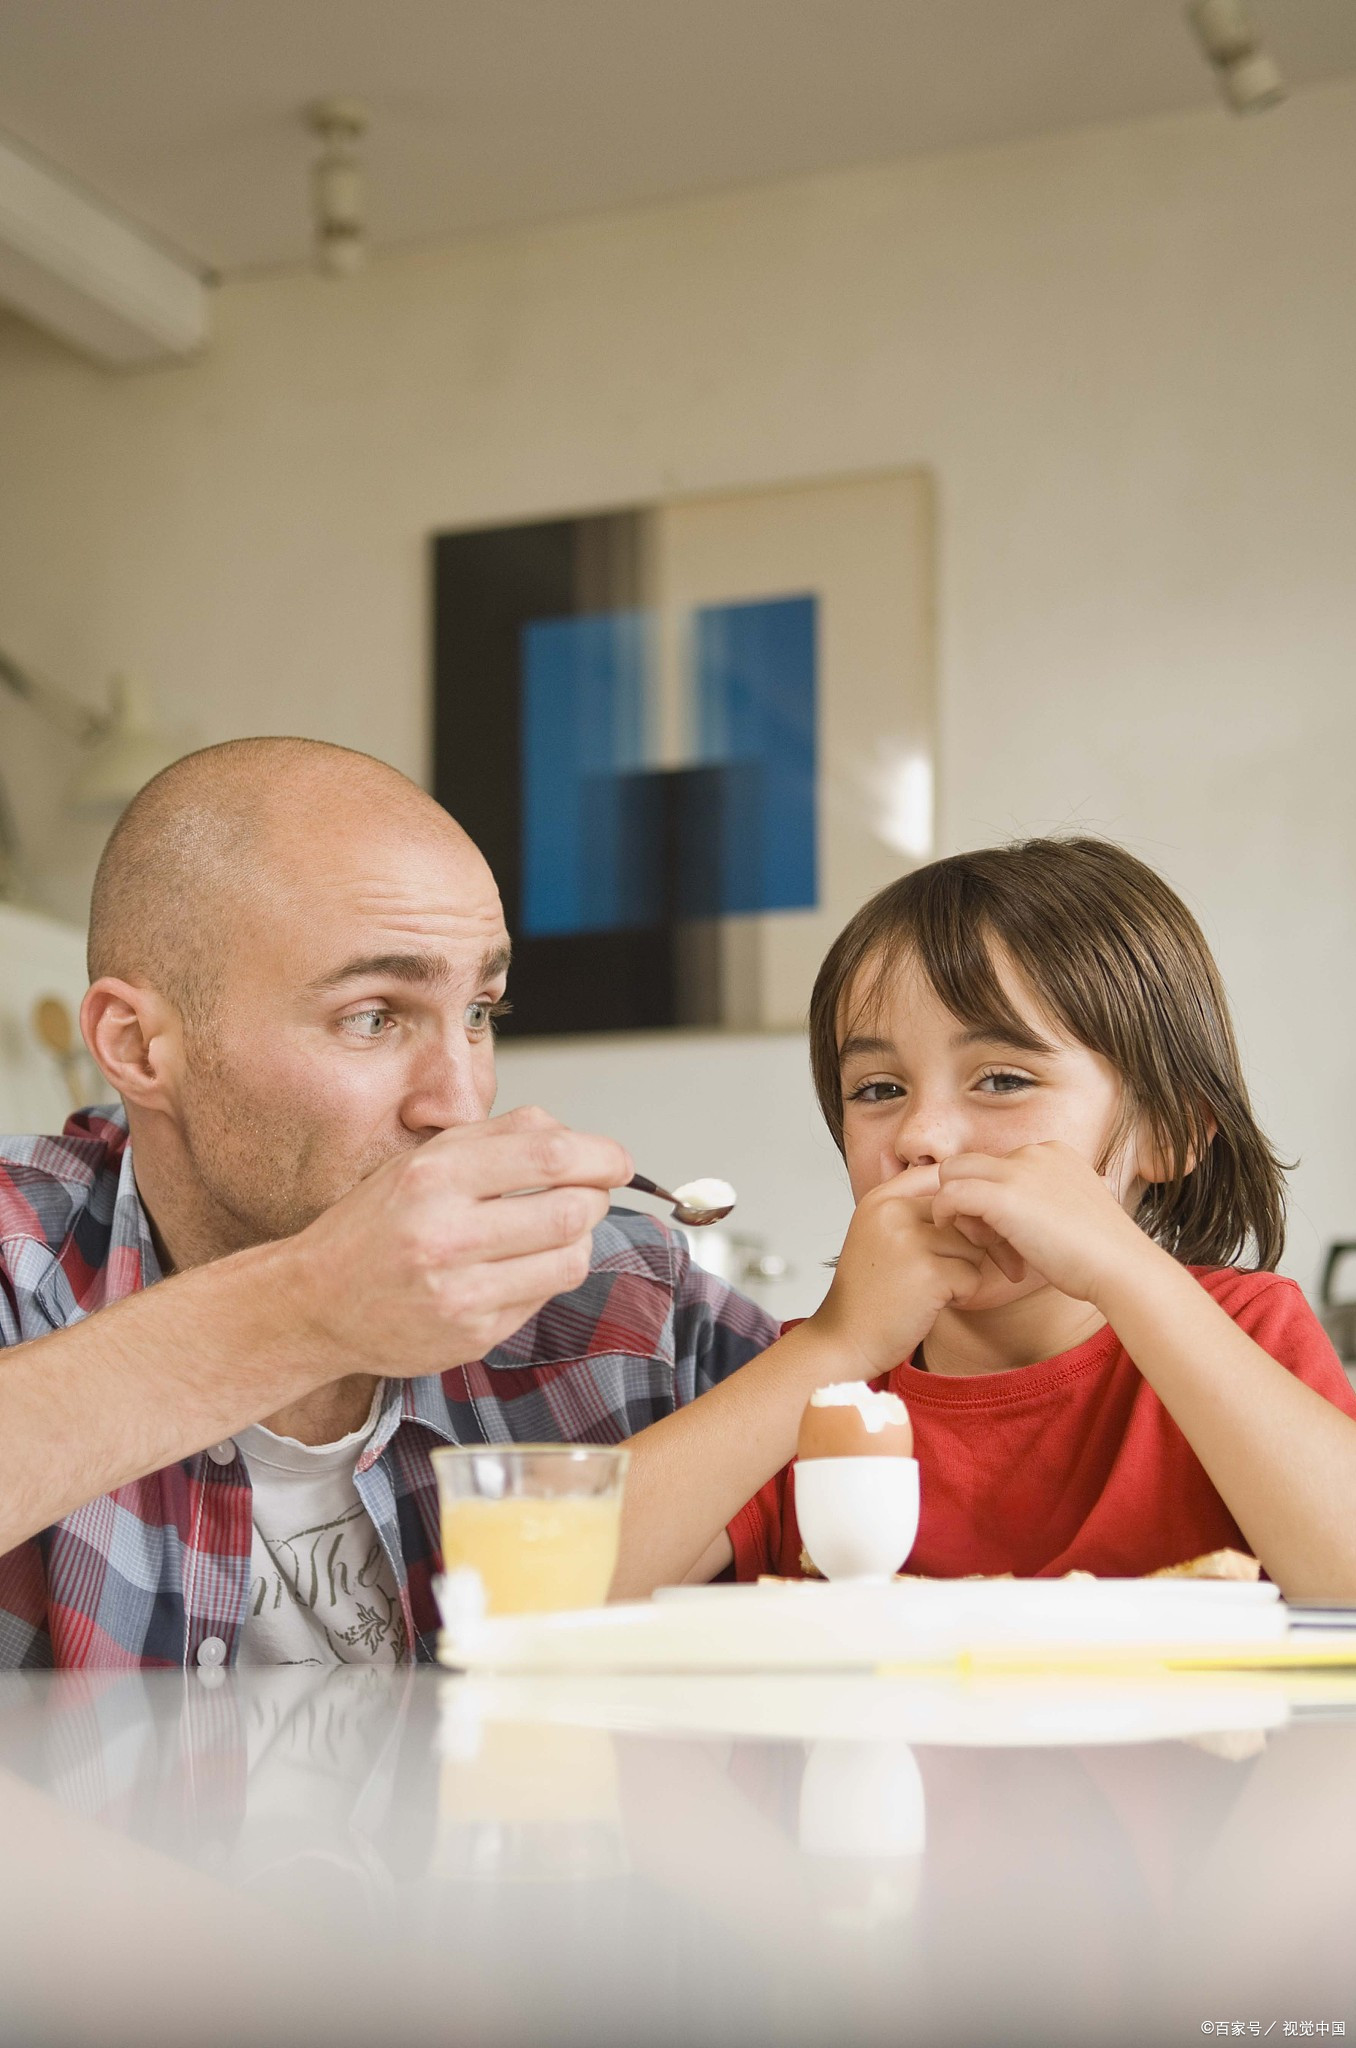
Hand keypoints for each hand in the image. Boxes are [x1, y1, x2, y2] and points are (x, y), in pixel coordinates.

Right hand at [281, 1106, 632, 1373]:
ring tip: (553, 1232)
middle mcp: (446, 1234)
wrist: (315, 1303)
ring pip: (570, 1259)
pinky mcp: (473, 1336)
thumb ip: (498, 1137)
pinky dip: (546, 1277)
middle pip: (572, 1209)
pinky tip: (516, 1267)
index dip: (602, 1156)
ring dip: (578, 1241)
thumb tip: (573, 1135)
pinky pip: (544, 1298)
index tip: (616, 1161)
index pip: (550, 1154)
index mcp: (434, 1177)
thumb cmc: (374, 1226)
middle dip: (596, 1198)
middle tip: (588, 1195)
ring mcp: (461, 1292)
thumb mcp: (423, 1161)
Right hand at [808, 1164, 988, 1378]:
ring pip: (973, 1245)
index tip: (946, 1236)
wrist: (846, 1338)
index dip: (955, 1207)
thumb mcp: (879, 1234)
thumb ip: (913, 1210)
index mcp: (880, 1198)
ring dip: (963, 1271)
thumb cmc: (869, 1291)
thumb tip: (970, 1195)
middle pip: (962, 1214)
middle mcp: (893, 1212)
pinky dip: (962, 1294)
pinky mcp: (929, 1273)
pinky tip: (933, 1303)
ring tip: (931, 1287)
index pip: (940, 1177)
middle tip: (938, 1271)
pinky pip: (973, 1276)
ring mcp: (910, 1241)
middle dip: (962, 1245)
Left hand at [931, 1141, 1149, 1306]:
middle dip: (971, 1198)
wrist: (1120, 1267)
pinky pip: (950, 1193)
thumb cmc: (1101, 1254)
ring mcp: (1018, 1170)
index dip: (997, 1200)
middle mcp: (1035, 1151)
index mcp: (1054, 1152)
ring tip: (991, 1246)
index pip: (1001, 1166)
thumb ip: (1044, 1202)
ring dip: (961, 1209)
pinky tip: (965, 1238)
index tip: (1014, 1236)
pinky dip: (947, 1213)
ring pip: (956, 1173)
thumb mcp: (1072, 1214)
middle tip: (989, 1239)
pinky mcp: (1002, 1195)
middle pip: (973, 1164)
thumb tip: (1024, 1214)